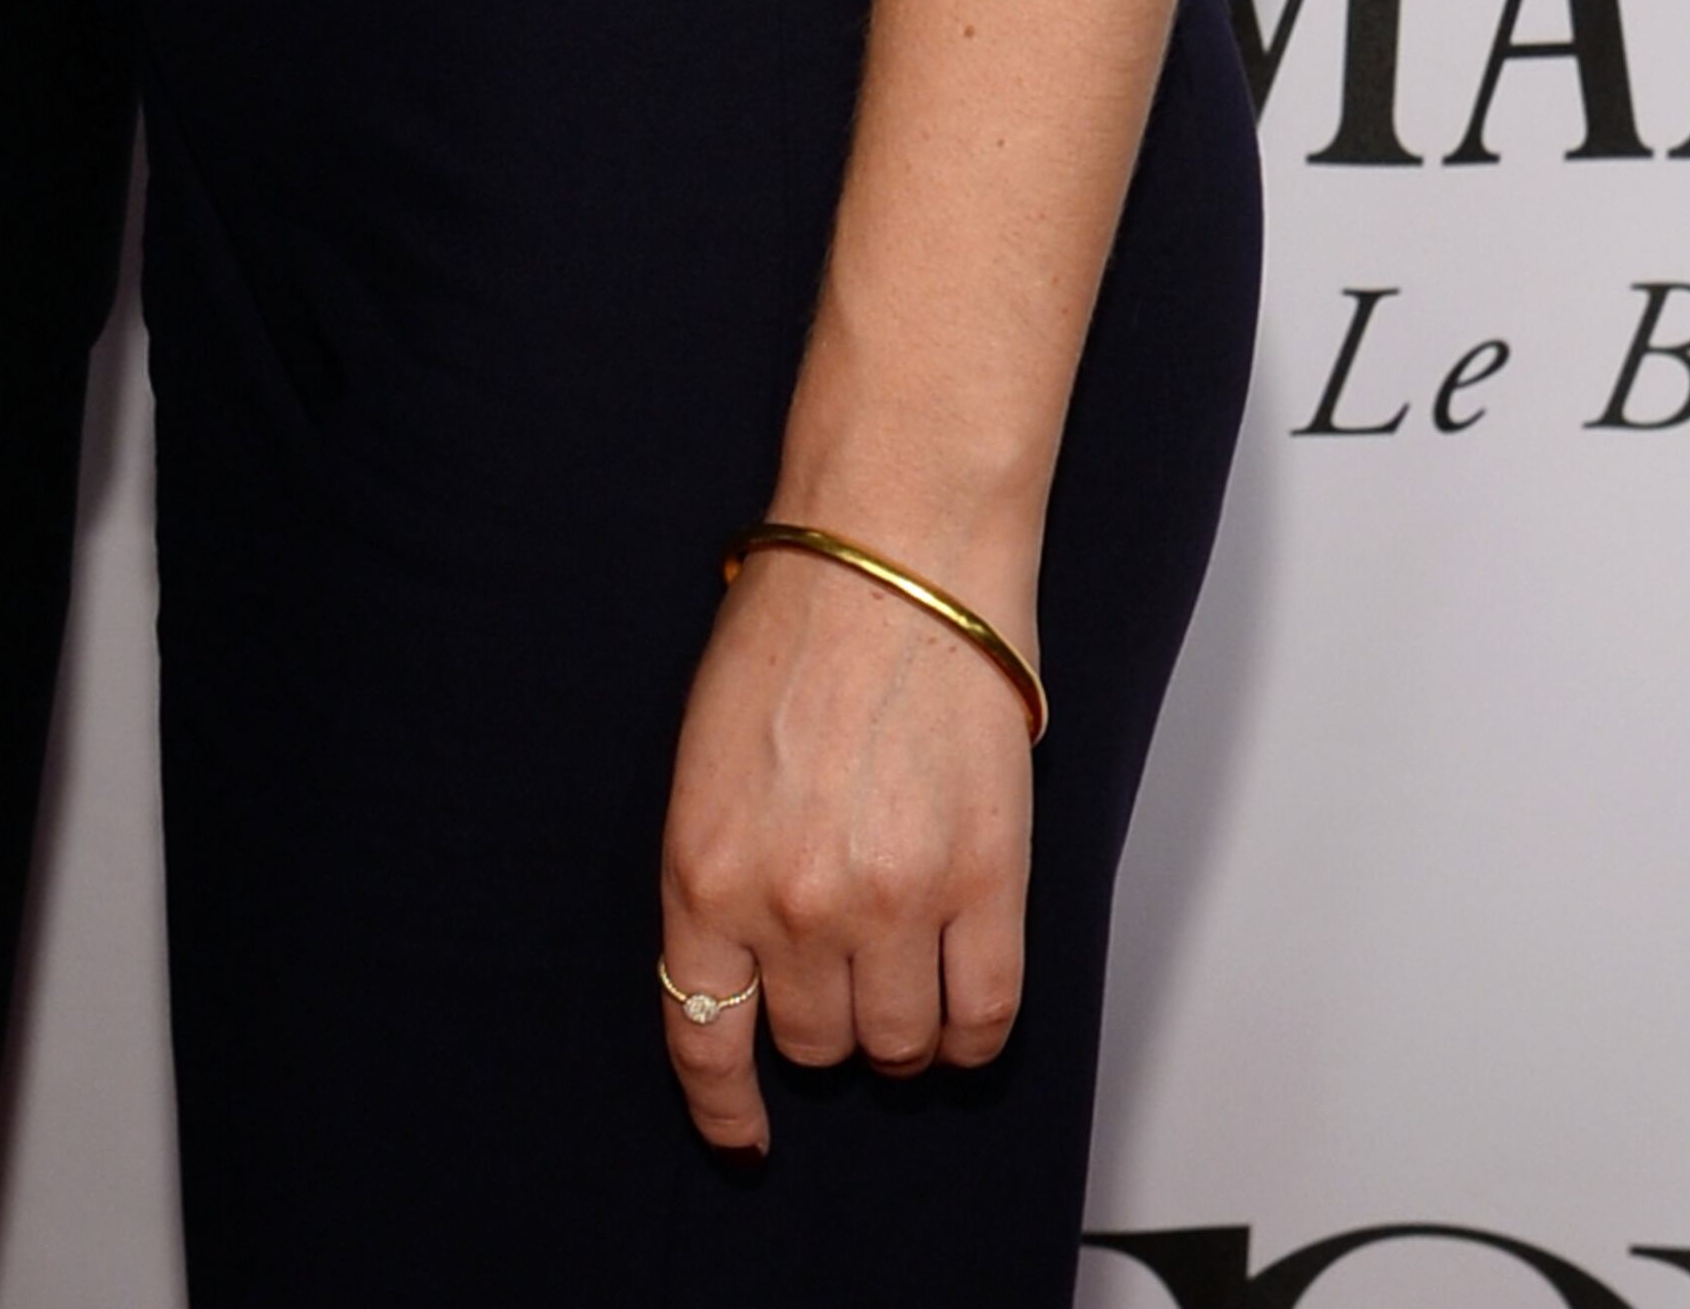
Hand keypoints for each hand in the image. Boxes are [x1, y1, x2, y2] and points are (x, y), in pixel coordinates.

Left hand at [653, 537, 1033, 1159]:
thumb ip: (721, 873)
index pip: (704, 1039)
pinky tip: (962, 998)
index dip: (725, 1108)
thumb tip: (748, 973)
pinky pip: (986, 1020)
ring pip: (898, 1045)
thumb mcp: (703, 762)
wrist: (890, 551)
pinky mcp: (985, 884)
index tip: (744, 1137)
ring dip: (900, 1026)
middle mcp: (793, 905)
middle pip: (814, 1044)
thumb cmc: (792, 632)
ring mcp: (893, 902)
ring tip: (905, 965)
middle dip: (824, 1018)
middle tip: (841, 961)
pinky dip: (974, 1030)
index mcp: (703, 870)